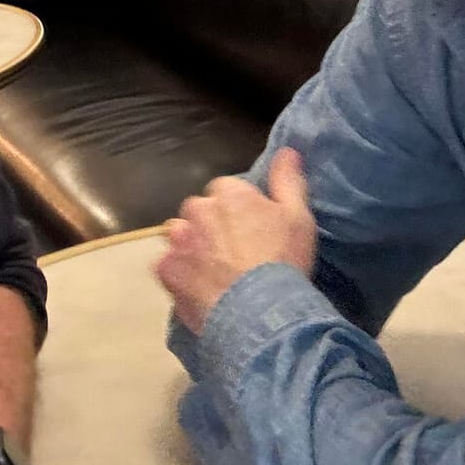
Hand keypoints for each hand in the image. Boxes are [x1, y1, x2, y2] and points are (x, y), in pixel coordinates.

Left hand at [154, 147, 315, 335]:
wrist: (259, 313)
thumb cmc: (283, 261)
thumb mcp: (298, 217)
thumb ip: (288, 181)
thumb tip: (286, 150)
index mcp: (229, 193)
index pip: (226, 189)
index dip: (238, 209)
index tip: (250, 229)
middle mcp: (198, 209)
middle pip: (199, 210)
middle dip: (210, 224)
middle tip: (232, 251)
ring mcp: (178, 241)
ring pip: (180, 236)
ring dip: (191, 246)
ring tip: (212, 271)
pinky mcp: (166, 271)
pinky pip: (168, 266)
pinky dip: (179, 274)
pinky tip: (197, 288)